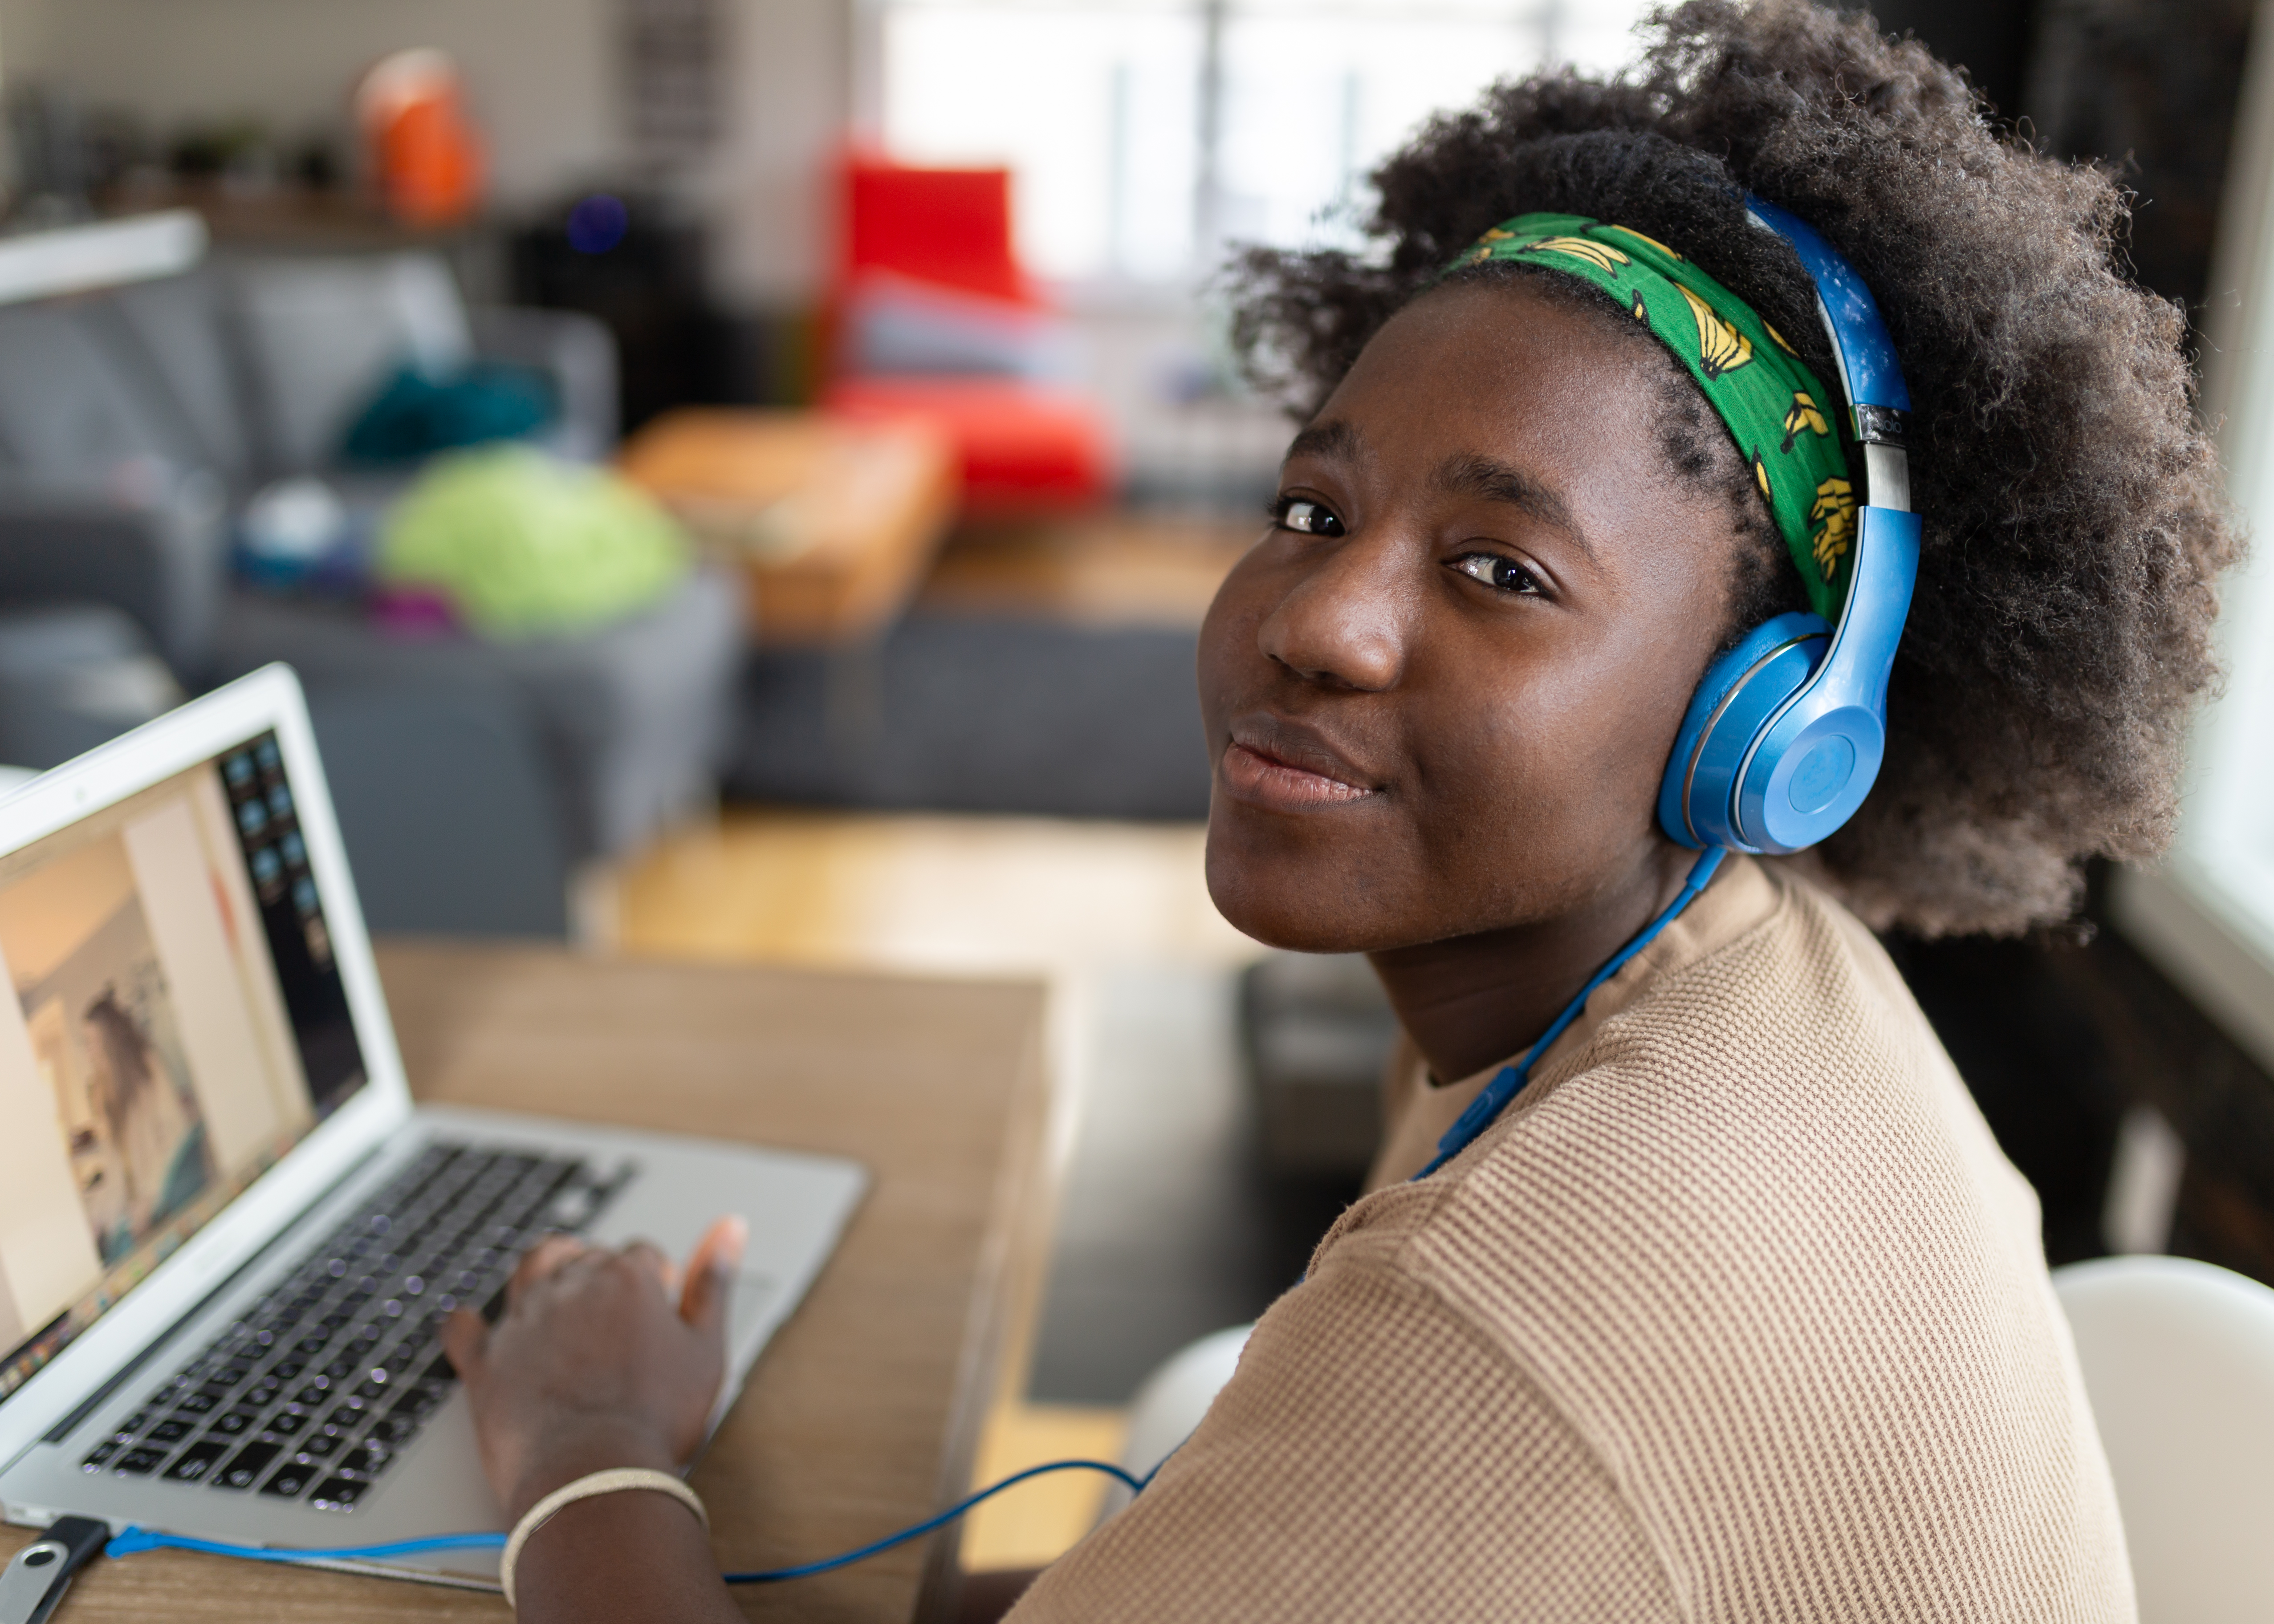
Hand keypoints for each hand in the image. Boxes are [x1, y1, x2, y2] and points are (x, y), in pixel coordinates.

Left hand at [441, 1215, 746, 1521]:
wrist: (591, 1473)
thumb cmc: (654, 1418)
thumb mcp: (706, 1349)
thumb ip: (714, 1283)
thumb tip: (729, 1227)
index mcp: (627, 1279)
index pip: (643, 1255)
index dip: (656, 1281)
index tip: (660, 1311)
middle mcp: (572, 1286)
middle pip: (589, 1259)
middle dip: (605, 1278)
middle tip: (618, 1319)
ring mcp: (524, 1321)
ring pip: (532, 1270)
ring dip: (548, 1270)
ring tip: (560, 1289)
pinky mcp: (487, 1361)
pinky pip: (464, 1329)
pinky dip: (468, 1324)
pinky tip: (472, 1324)